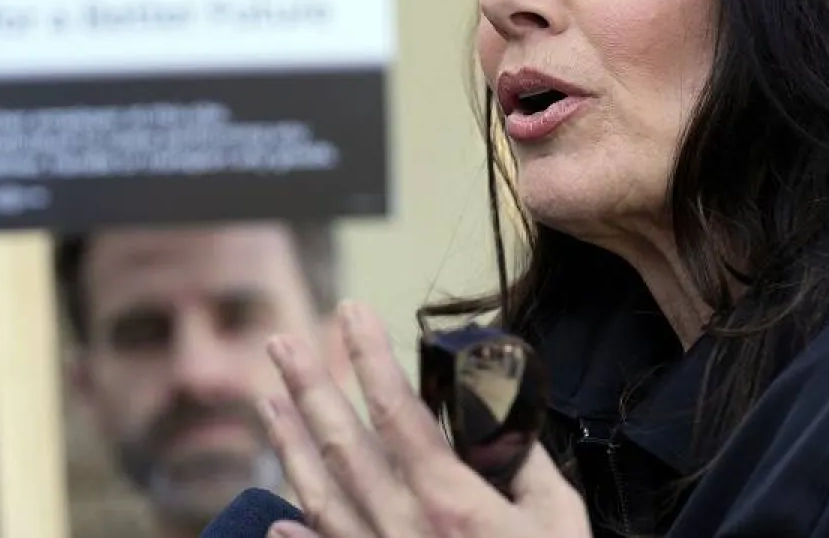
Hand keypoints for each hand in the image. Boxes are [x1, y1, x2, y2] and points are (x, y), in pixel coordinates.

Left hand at [258, 300, 592, 537]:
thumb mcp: (561, 524)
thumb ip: (528, 468)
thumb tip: (502, 424)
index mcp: (452, 504)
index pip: (397, 411)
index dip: (369, 357)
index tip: (350, 313)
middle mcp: (405, 530)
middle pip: (342, 443)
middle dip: (308, 385)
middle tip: (281, 340)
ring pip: (320, 493)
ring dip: (289, 441)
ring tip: (267, 397)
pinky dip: (298, 534)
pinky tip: (276, 515)